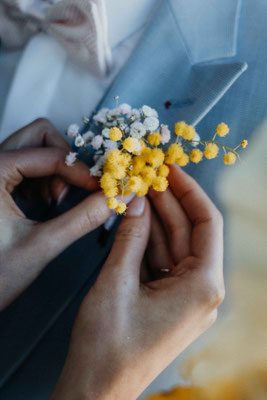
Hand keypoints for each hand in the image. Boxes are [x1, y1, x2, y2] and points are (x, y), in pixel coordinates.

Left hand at [0, 119, 116, 309]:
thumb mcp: (41, 245)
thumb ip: (82, 219)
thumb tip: (116, 198)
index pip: (48, 155)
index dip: (81, 171)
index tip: (101, 189)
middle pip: (39, 136)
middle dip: (64, 160)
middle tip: (73, 190)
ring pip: (34, 146)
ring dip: (55, 169)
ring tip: (56, 202)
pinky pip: (27, 163)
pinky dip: (45, 177)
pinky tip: (46, 202)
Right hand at [51, 165, 224, 399]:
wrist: (96, 390)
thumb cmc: (107, 346)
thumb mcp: (116, 282)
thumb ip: (130, 235)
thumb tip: (136, 199)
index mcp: (203, 286)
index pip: (207, 222)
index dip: (188, 190)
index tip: (170, 168)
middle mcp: (202, 290)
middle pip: (190, 231)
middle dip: (168, 202)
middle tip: (147, 175)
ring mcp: (187, 296)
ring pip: (175, 244)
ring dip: (157, 219)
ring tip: (138, 192)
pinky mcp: (170, 300)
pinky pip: (164, 260)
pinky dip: (149, 240)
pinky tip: (135, 220)